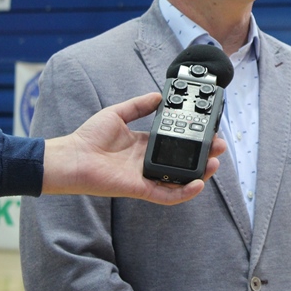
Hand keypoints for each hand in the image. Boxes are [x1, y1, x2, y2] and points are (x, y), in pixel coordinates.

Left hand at [41, 92, 225, 204]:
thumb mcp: (117, 113)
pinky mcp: (141, 189)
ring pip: (180, 179)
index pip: (175, 143)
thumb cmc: (88, 137)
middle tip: (219, 146)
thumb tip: (158, 95)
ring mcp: (146, 177)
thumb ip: (139, 105)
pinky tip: (198, 183)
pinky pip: (167, 195)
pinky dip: (184, 192)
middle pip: (183, 162)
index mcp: (143, 145)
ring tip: (214, 162)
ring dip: (200, 173)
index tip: (206, 129)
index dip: (192, 138)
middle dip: (203, 155)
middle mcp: (148, 162)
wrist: (72, 157)